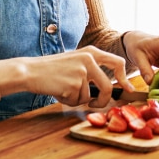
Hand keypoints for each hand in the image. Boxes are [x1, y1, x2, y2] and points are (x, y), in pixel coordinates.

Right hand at [0, 46, 132, 108]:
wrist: (30, 71)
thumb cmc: (52, 70)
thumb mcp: (75, 62)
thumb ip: (92, 70)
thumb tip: (109, 90)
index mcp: (91, 52)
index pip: (117, 62)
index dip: (125, 78)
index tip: (128, 89)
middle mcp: (89, 59)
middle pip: (107, 87)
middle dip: (103, 101)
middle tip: (95, 105)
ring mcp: (82, 71)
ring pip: (89, 97)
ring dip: (78, 100)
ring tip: (64, 90)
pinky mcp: (74, 83)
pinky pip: (77, 101)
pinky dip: (68, 101)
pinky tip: (58, 91)